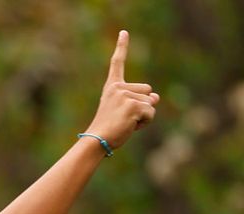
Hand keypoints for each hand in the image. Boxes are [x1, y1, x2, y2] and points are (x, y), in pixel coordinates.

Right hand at [83, 30, 159, 150]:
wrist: (97, 140)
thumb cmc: (109, 129)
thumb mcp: (124, 111)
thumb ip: (140, 101)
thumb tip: (157, 97)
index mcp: (112, 87)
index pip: (117, 64)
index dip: (121, 47)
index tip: (124, 32)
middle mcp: (118, 88)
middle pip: (148, 91)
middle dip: (143, 105)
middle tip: (124, 117)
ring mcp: (125, 95)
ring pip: (151, 103)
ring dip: (144, 116)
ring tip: (126, 123)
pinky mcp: (133, 105)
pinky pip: (151, 112)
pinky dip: (145, 122)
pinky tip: (130, 126)